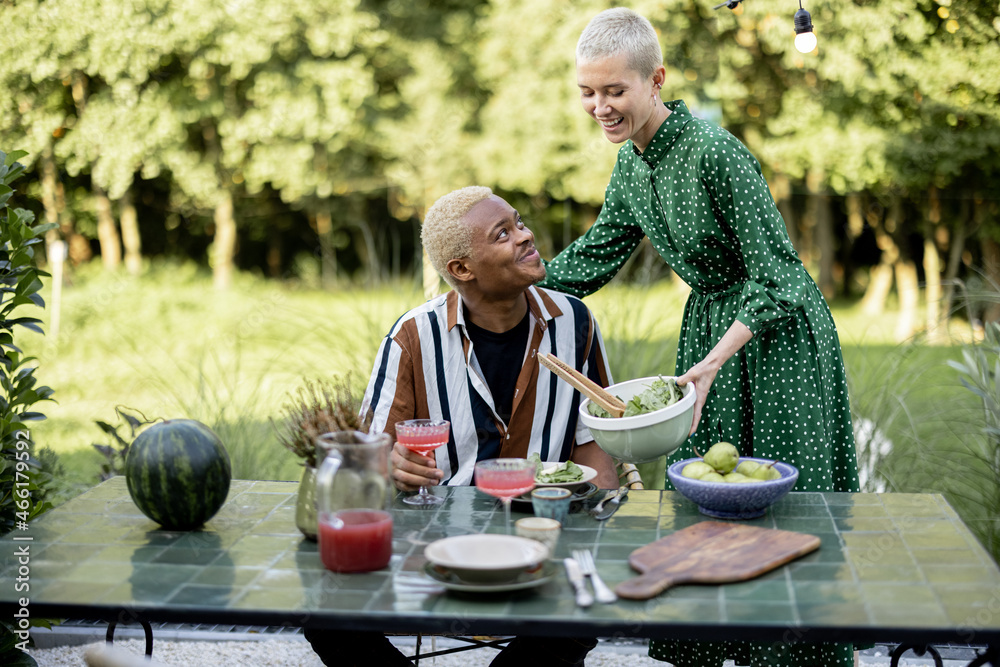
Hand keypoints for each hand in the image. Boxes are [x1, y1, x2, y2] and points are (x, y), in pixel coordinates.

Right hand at [391, 441, 442, 491]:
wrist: (401, 459)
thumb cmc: (413, 453)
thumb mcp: (418, 448)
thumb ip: (425, 451)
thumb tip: (431, 458)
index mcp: (398, 447)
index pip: (407, 453)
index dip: (421, 459)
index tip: (432, 463)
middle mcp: (392, 459)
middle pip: (407, 466)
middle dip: (425, 471)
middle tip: (438, 474)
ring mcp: (392, 471)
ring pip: (405, 477)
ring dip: (422, 480)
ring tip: (434, 481)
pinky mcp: (394, 481)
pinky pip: (404, 486)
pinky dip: (416, 487)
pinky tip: (426, 485)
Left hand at [677, 320, 752, 434]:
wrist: (711, 365)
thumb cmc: (704, 369)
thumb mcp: (694, 372)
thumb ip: (685, 378)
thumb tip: (677, 383)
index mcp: (700, 397)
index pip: (696, 415)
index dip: (693, 425)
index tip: (690, 434)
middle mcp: (699, 399)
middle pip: (694, 416)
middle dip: (689, 426)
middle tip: (682, 435)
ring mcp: (698, 397)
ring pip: (692, 411)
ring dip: (688, 419)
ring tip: (681, 427)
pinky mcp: (696, 394)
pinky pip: (691, 404)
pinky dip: (686, 409)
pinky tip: (679, 411)